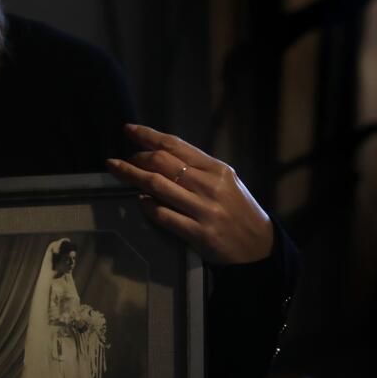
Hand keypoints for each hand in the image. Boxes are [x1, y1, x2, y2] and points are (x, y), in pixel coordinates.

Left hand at [107, 124, 273, 264]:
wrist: (258, 247)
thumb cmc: (239, 211)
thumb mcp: (226, 183)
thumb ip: (199, 170)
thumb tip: (162, 158)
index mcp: (217, 169)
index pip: (176, 145)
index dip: (149, 136)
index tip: (129, 130)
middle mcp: (210, 185)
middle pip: (162, 163)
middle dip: (136, 158)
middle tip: (120, 160)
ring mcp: (204, 210)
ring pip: (158, 186)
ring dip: (132, 177)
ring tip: (117, 171)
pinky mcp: (198, 233)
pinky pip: (164, 216)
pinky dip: (147, 206)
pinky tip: (139, 201)